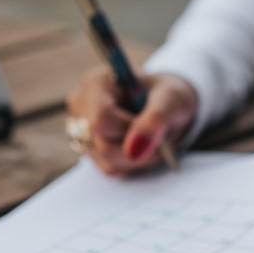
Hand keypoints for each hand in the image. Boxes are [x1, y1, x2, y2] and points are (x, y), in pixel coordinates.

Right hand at [66, 66, 196, 175]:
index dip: (131, 130)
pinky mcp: (90, 150)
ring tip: (152, 141)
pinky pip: (111, 169)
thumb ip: (155, 120)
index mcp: (96, 83)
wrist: (169, 106)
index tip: (154, 126)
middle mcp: (82, 105)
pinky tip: (142, 148)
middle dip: (138, 147)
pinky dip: (133, 164)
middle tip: (159, 137)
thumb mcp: (171, 99)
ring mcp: (82, 130)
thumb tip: (134, 150)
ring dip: (139, 158)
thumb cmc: (169, 96)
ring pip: (107, 161)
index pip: (101, 119)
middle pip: (103, 144)